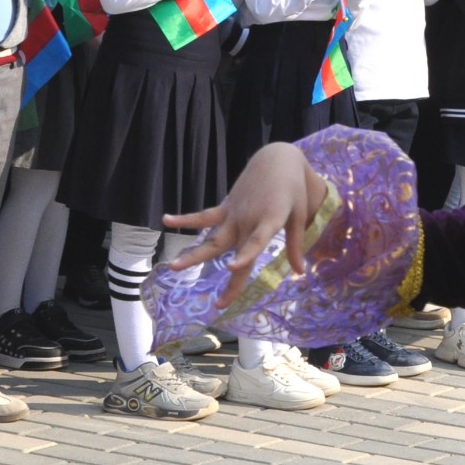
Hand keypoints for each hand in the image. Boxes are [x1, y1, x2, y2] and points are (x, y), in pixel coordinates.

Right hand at [165, 142, 327, 302]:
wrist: (276, 160)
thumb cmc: (293, 190)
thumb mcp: (299, 216)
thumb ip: (295, 245)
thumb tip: (299, 273)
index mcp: (269, 220)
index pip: (257, 242)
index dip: (245, 255)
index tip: (231, 269)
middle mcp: (248, 219)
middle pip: (233, 253)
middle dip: (229, 281)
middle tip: (220, 304)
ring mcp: (234, 214)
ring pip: (211, 238)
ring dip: (194, 254)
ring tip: (174, 267)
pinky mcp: (225, 206)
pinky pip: (203, 216)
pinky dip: (185, 218)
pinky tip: (165, 220)